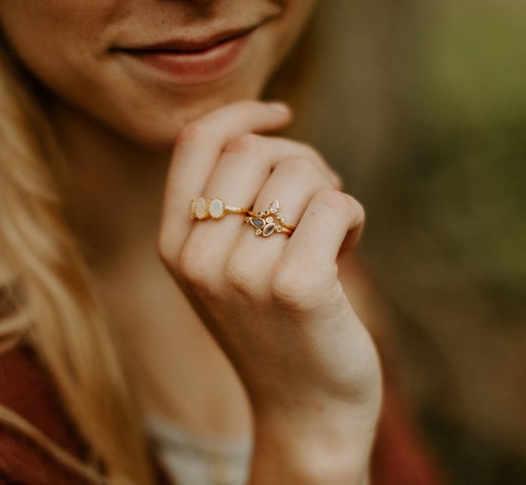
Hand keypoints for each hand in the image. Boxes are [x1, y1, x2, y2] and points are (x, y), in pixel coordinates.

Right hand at [159, 101, 381, 483]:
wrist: (304, 412)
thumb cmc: (276, 327)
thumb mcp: (227, 266)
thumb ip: (227, 203)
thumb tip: (268, 127)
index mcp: (173, 244)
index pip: (195, 142)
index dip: (241, 114)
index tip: (281, 113)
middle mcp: (196, 257)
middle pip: (256, 148)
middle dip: (301, 161)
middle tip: (317, 201)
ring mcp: (241, 274)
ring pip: (301, 172)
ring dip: (329, 194)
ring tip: (326, 239)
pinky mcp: (295, 288)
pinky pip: (334, 204)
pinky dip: (352, 217)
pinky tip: (345, 251)